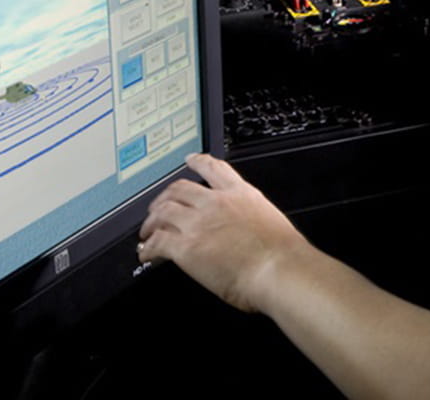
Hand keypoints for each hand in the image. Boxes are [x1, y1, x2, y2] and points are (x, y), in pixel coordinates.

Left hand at [138, 153, 308, 313]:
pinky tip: (145, 254)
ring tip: (147, 231)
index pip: (214, 169)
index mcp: (241, 195)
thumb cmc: (283, 256)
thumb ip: (252, 221)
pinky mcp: (186, 247)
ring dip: (151, 221)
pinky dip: (147, 248)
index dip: (198, 161)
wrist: (279, 270)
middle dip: (164, 197)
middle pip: (179, 189)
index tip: (190, 159)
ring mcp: (199, 223)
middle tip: (157, 207)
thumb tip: (247, 233)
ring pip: (163, 211)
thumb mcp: (271, 223)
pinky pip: (157, 242)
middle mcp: (216, 203)